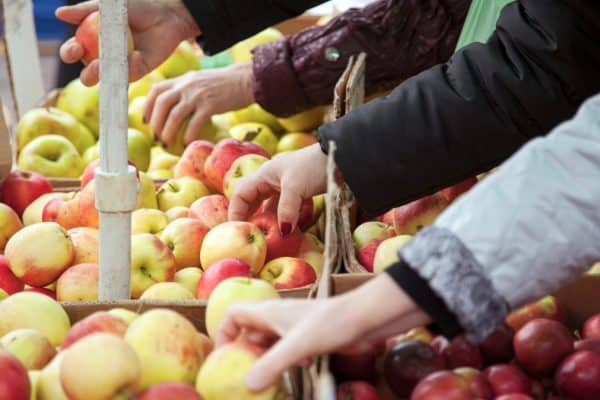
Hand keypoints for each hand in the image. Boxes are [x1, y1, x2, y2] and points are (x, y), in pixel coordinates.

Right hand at [56, 0, 200, 85]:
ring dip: (106, 76)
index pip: (74, 52)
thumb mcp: (108, 7)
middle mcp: (103, 58)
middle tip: (94, 63)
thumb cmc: (136, 9)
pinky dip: (131, 66)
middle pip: (88, 75)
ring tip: (107, 66)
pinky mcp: (139, 72)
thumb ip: (85, 11)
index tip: (75, 48)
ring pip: (107, 80)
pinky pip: (130, 75)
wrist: (166, 15)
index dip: (70, 53)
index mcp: (91, 42)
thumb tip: (59, 14)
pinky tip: (136, 55)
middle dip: (87, 73)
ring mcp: (121, 67)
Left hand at [143, 63, 253, 146]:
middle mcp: (186, 85)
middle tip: (156, 137)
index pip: (156, 90)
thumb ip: (186, 89)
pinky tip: (187, 143)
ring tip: (167, 143)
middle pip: (161, 104)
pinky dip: (188, 135)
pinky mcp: (210, 105)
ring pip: (174, 115)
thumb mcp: (200, 80)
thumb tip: (175, 105)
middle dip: (155, 123)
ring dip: (167, 132)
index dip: (147, 106)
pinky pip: (194, 123)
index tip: (146, 121)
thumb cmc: (224, 84)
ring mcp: (198, 95)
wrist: (245, 80)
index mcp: (182, 79)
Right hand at [216, 274, 429, 390]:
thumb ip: (273, 364)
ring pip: (271, 343)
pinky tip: (299, 370)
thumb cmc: (331, 324)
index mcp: (269, 312)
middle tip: (242, 377)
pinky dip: (288, 361)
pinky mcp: (311, 336)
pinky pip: (290, 349)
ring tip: (266, 380)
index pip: (234, 315)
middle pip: (250, 332)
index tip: (222, 358)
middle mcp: (279, 317)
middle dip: (244, 354)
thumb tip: (248, 384)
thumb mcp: (298, 346)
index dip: (223, 333)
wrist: (367, 317)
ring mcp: (295, 327)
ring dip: (266, 360)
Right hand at [228, 143, 327, 231]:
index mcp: (264, 174)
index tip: (236, 229)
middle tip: (247, 234)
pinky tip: (285, 228)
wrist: (339, 157)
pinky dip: (282, 217)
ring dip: (266, 219)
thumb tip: (282, 232)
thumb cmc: (313, 166)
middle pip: (252, 199)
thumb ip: (287, 209)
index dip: (236, 211)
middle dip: (248, 216)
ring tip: (264, 235)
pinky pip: (283, 206)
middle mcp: (271, 179)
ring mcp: (284, 184)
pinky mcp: (298, 190)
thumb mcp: (296, 187)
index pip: (240, 193)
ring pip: (268, 204)